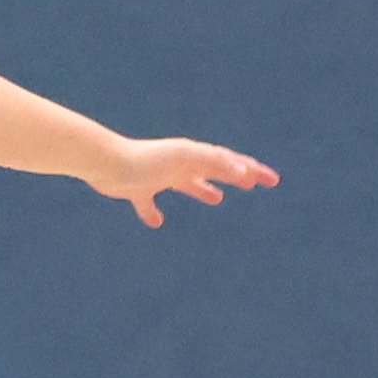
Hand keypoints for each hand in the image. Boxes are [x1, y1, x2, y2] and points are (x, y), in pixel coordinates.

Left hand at [86, 136, 278, 228]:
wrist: (105, 163)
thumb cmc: (145, 160)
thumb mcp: (185, 158)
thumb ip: (213, 162)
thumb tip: (243, 169)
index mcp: (192, 155)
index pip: (228, 161)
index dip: (251, 170)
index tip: (272, 180)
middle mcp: (177, 163)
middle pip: (212, 169)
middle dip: (235, 175)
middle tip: (256, 183)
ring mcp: (157, 174)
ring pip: (186, 183)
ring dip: (203, 189)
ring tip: (217, 198)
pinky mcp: (136, 188)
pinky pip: (147, 201)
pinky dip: (152, 211)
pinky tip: (156, 222)